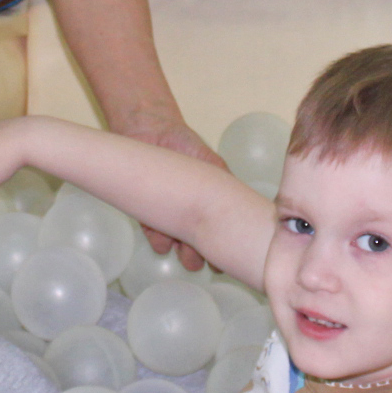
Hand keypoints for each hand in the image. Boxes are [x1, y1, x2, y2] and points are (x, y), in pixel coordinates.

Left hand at [115, 110, 219, 270]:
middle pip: (199, 245)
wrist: (151, 133)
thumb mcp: (213, 165)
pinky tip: (163, 242)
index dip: (224, 246)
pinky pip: (154, 235)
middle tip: (205, 258)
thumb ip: (227, 183)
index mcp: (209, 207)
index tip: (230, 257)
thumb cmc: (185, 147)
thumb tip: (244, 207)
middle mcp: (190, 217)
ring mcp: (169, 218)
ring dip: (182, 252)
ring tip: (185, 252)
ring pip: (177, 245)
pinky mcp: (147, 216)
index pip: (219, 232)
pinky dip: (159, 240)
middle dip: (203, 255)